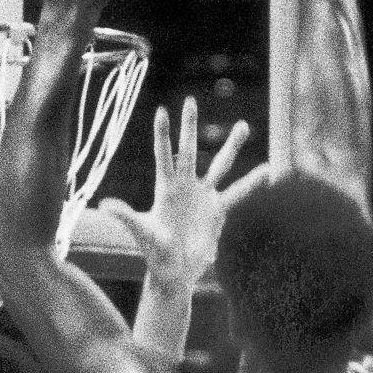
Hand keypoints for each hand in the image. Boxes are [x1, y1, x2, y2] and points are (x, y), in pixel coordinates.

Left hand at [100, 98, 268, 290]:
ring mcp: (203, 196)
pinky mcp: (218, 210)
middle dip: (189, 127)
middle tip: (190, 100)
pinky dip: (253, 183)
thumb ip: (126, 216)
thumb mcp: (141, 232)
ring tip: (244, 125)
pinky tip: (268, 171)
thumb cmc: (154, 252)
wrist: (174, 271)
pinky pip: (238, 193)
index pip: (164, 155)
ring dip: (232, 146)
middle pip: (190, 150)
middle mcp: (185, 186)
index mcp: (166, 188)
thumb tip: (103, 205)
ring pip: (220, 165)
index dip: (163, 134)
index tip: (162, 110)